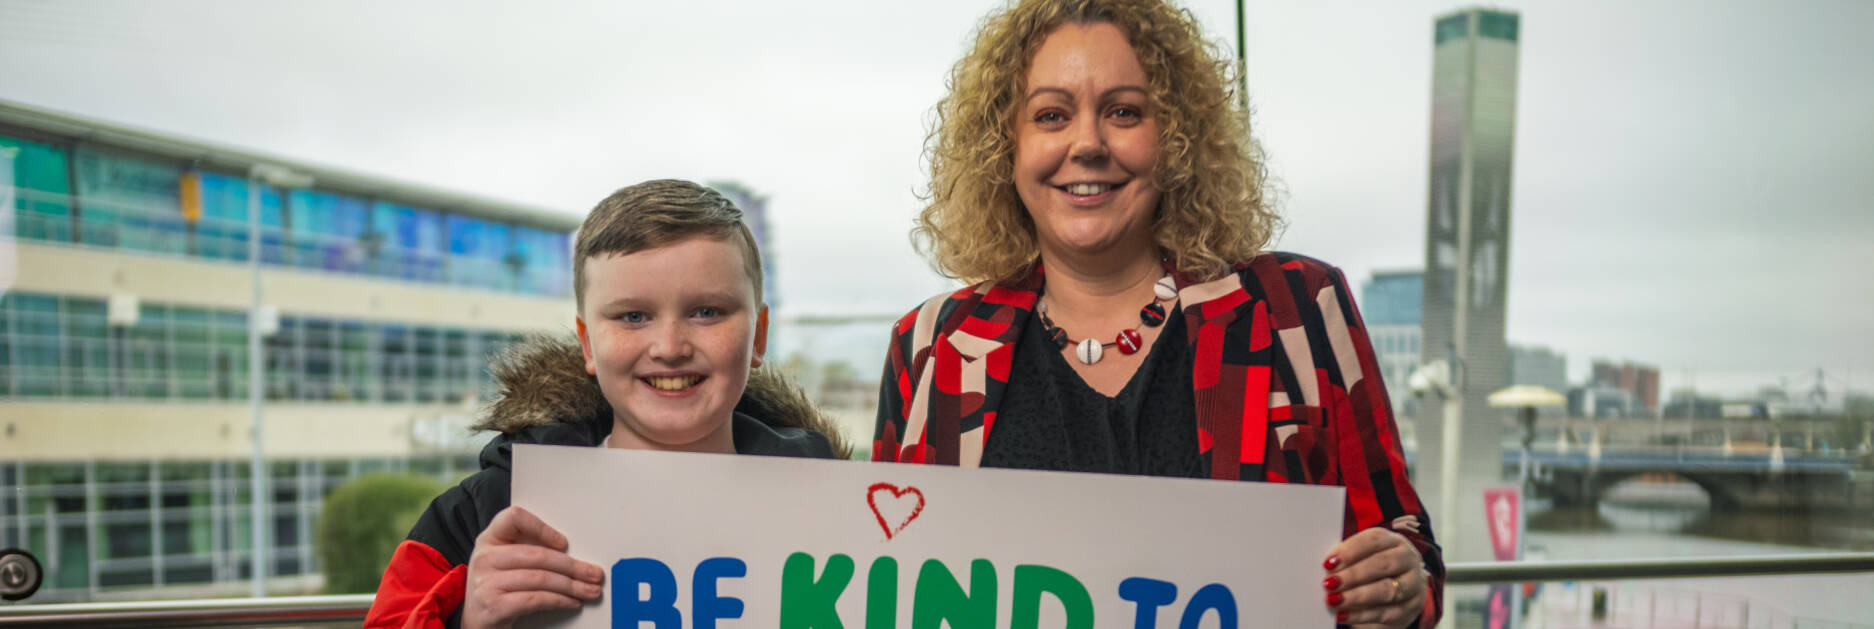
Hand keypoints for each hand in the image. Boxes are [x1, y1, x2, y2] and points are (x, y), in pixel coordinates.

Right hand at [462, 507, 604, 628]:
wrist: (477, 622)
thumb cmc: (497, 587)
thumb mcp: (504, 562)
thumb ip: (528, 550)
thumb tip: (574, 553)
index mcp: (489, 539)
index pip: (514, 518)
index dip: (542, 528)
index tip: (564, 543)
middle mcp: (485, 558)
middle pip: (538, 555)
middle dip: (573, 566)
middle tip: (594, 574)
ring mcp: (486, 583)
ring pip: (541, 578)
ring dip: (572, 586)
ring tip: (590, 590)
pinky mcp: (493, 606)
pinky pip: (536, 599)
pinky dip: (560, 600)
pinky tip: (572, 602)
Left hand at [1322, 527, 1426, 626]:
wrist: (1400, 593)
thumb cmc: (1372, 570)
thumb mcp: (1362, 559)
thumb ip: (1346, 560)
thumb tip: (1325, 568)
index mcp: (1393, 541)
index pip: (1373, 540)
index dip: (1349, 551)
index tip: (1328, 563)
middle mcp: (1408, 559)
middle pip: (1381, 564)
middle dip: (1353, 575)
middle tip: (1329, 584)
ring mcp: (1413, 584)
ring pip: (1386, 590)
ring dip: (1357, 596)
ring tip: (1334, 601)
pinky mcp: (1410, 608)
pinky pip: (1386, 613)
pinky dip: (1361, 615)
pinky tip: (1343, 615)